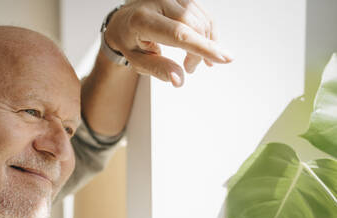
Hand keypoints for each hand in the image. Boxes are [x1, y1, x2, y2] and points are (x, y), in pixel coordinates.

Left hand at [104, 0, 232, 86]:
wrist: (124, 21)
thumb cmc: (130, 42)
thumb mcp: (137, 61)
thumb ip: (158, 69)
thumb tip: (178, 80)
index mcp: (142, 20)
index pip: (178, 33)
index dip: (201, 47)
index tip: (224, 58)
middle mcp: (157, 1)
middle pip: (193, 27)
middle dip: (199, 52)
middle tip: (190, 69)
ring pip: (201, 21)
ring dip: (204, 44)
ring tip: (191, 60)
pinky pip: (203, 14)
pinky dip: (206, 33)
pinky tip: (201, 45)